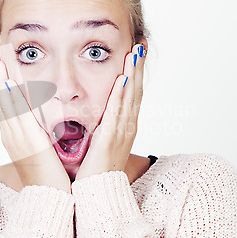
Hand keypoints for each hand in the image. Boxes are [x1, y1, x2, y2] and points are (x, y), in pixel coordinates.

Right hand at [0, 50, 71, 193]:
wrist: (50, 199)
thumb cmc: (48, 177)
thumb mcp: (39, 150)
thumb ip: (36, 133)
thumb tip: (39, 120)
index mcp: (12, 136)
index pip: (0, 102)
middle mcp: (10, 134)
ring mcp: (16, 138)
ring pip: (3, 102)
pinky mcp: (28, 141)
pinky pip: (17, 114)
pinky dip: (11, 96)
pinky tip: (9, 81)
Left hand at [75, 43, 145, 180]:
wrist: (98, 193)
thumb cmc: (97, 169)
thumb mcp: (101, 142)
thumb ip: (101, 125)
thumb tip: (95, 113)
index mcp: (124, 126)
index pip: (132, 93)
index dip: (136, 72)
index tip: (137, 53)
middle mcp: (127, 126)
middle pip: (136, 90)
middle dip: (139, 67)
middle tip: (141, 44)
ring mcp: (122, 132)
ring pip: (130, 98)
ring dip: (133, 74)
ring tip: (135, 53)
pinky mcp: (111, 139)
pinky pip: (117, 113)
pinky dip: (121, 96)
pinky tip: (123, 80)